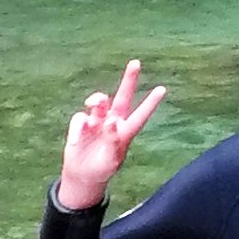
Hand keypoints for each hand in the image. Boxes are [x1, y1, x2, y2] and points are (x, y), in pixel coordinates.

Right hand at [56, 63, 166, 208]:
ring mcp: (97, 121)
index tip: (162, 89)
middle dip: (129, 80)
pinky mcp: (81, 124)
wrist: (82, 176)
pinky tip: (75, 141)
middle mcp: (113, 122)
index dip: (150, 103)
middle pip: (122, 97)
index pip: (140, 115)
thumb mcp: (110, 159)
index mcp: (125, 132)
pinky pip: (79, 118)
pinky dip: (77, 128)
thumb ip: (112, 140)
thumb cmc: (102, 169)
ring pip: (99, 101)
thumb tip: (111, 121)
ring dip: (97, 100)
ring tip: (93, 104)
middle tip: (136, 63)